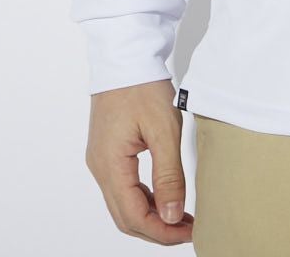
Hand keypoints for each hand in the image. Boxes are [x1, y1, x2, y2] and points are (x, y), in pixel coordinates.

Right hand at [84, 78, 193, 244]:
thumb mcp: (163, 130)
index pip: (133, 216)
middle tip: (188, 230)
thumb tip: (172, 216)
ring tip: (181, 217)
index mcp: (110, 165)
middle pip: (125, 216)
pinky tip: (166, 197)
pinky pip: (124, 187)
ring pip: (124, 204)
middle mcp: (100, 168)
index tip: (188, 233)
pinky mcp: (109, 152)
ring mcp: (102, 160)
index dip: (161, 231)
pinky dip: (144, 198)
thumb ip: (168, 175)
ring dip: (151, 215)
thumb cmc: (142, 87)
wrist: (125, 57)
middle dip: (157, 229)